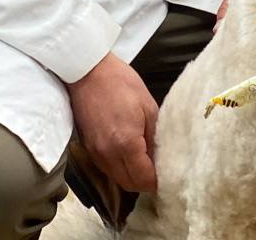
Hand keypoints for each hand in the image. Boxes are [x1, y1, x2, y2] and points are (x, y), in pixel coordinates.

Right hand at [68, 53, 158, 193]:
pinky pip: (106, 168)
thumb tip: (160, 157)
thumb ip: (155, 136)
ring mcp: (95, 153)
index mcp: (126, 143)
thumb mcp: (148, 105)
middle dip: (145, 181)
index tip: (167, 173)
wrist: (87, 71)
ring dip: (131, 175)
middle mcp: (108, 154)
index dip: (157, 180)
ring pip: (117, 178)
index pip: (143, 179)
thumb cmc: (120, 82)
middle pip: (129, 184)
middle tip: (157, 168)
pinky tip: (128, 152)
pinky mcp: (88, 148)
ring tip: (144, 159)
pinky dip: (119, 167)